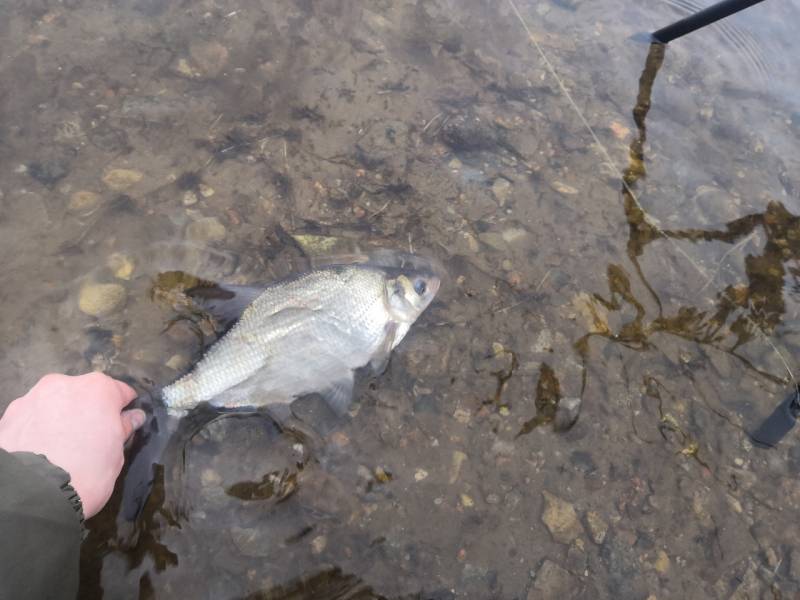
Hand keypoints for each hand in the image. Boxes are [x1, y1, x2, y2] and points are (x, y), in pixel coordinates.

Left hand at [0, 372, 144, 517]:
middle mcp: (65, 384)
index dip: (123, 411)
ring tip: (59, 449)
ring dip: (60, 418)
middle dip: (88, 412)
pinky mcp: (9, 416)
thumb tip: (132, 417)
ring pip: (54, 404)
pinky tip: (39, 452)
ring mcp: (33, 397)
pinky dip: (37, 430)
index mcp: (98, 388)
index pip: (121, 393)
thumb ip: (123, 429)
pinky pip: (31, 418)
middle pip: (84, 394)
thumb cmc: (88, 471)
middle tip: (90, 441)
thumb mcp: (116, 454)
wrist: (34, 493)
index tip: (122, 427)